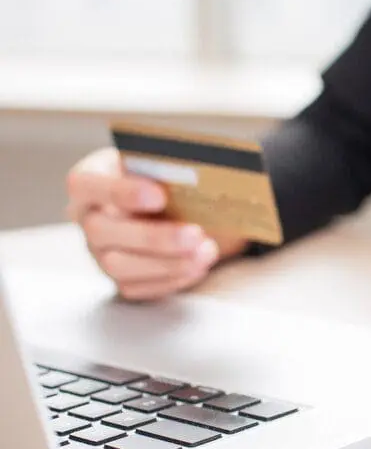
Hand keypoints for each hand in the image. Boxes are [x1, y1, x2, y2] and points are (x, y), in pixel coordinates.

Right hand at [66, 147, 246, 300]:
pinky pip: (138, 287)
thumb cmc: (165, 175)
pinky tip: (199, 266)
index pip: (85, 184)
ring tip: (206, 252)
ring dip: (168, 262)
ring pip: (119, 266)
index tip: (160, 196)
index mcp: (89, 181)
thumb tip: (197, 170)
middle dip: (154, 236)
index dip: (120, 192)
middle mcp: (87, 218)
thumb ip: (168, 163)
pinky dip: (171, 279)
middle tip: (195, 233)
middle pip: (103, 231)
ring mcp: (99, 252)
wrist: (176, 201)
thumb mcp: (163, 161)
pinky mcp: (119, 277)